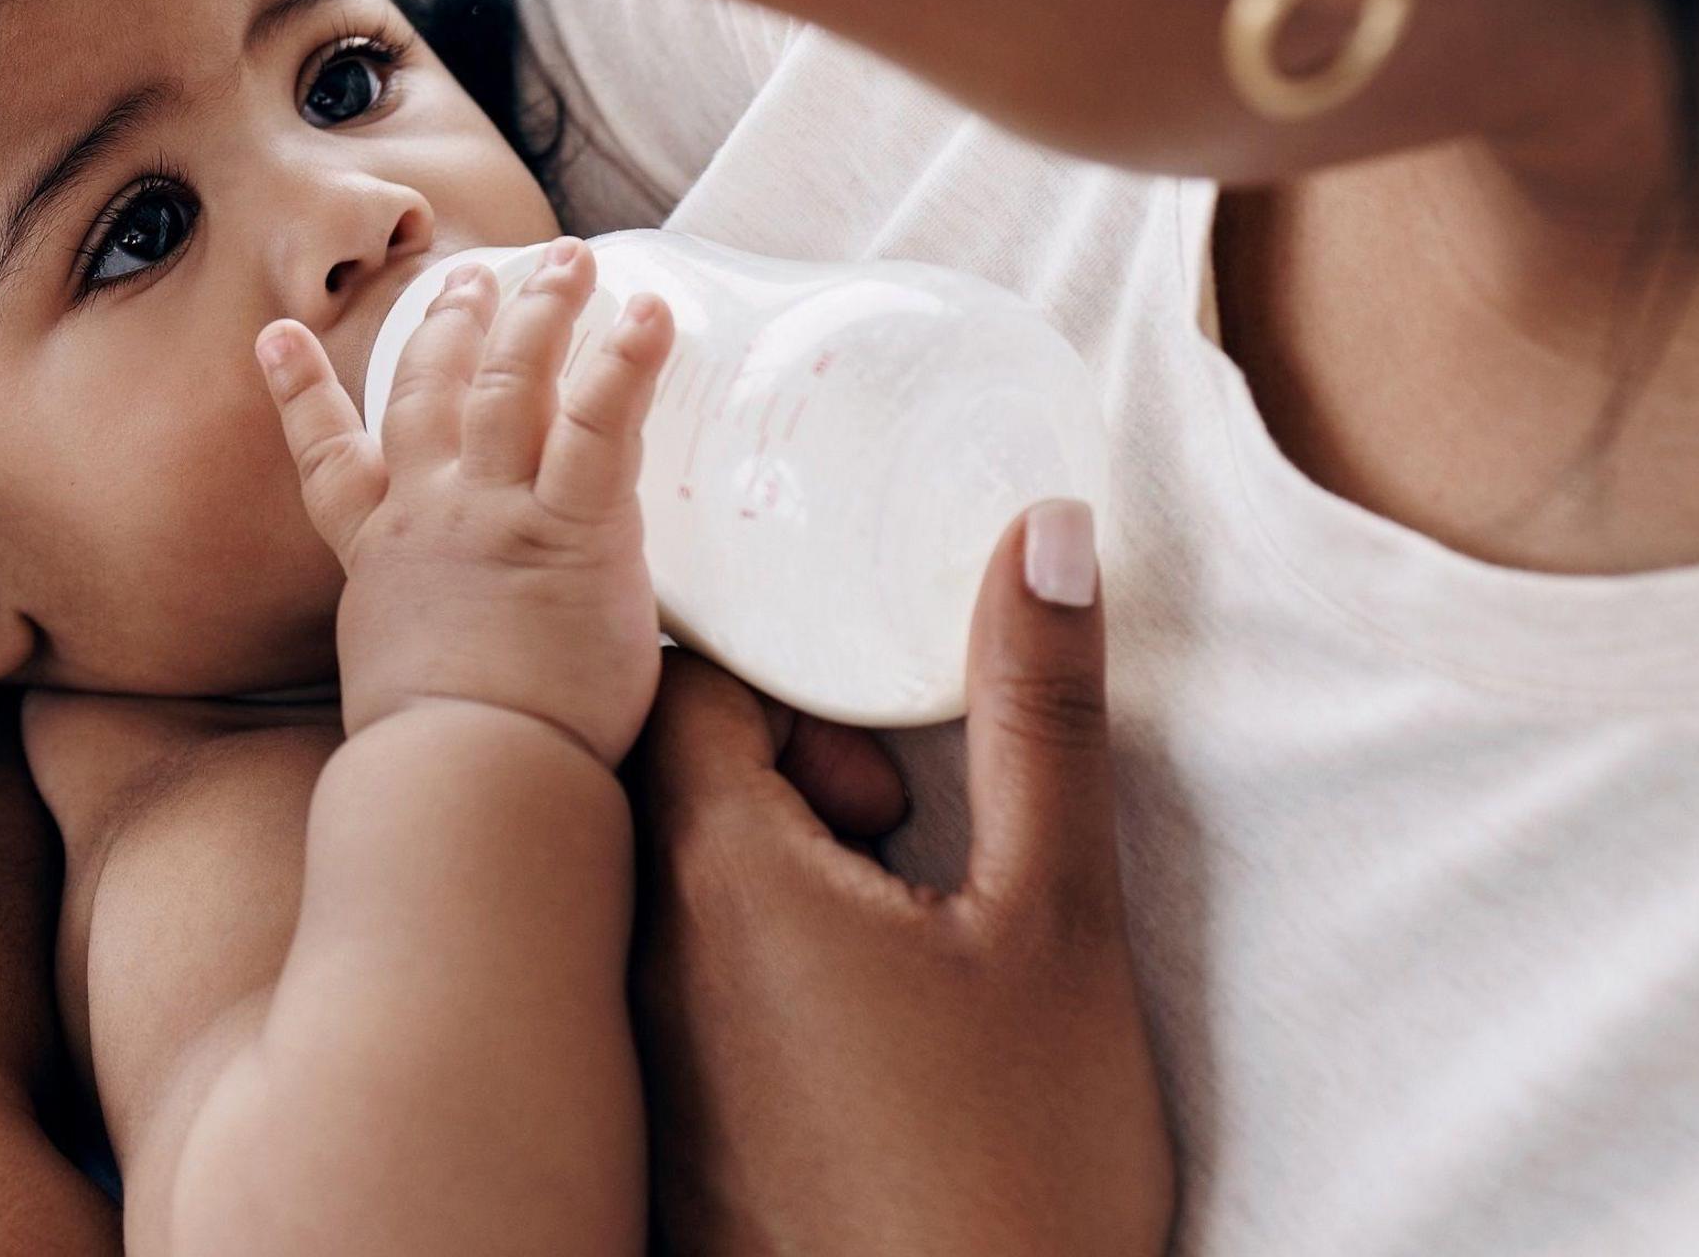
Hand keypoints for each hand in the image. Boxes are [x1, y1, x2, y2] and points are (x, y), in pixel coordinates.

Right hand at [258, 234, 673, 764]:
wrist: (465, 784)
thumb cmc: (446, 772)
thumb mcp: (406, 694)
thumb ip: (432, 657)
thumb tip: (471, 687)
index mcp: (381, 559)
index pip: (331, 463)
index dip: (301, 394)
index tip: (278, 337)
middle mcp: (430, 518)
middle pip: (432, 392)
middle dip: (453, 324)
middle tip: (472, 276)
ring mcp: (496, 514)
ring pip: (512, 382)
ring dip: (539, 310)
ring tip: (568, 260)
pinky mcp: (573, 529)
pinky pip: (602, 424)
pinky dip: (625, 360)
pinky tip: (649, 312)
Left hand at [629, 503, 1173, 1255]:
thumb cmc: (1014, 1168)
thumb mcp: (1057, 921)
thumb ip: (1042, 713)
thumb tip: (1041, 530)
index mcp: (719, 879)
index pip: (681, 689)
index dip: (786, 680)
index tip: (886, 737)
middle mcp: (641, 964)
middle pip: (664, 785)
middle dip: (789, 775)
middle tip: (902, 830)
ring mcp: (643, 1064)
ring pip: (669, 896)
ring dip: (776, 877)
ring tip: (899, 936)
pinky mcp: (666, 1145)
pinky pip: (674, 1002)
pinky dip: (756, 976)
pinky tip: (864, 1040)